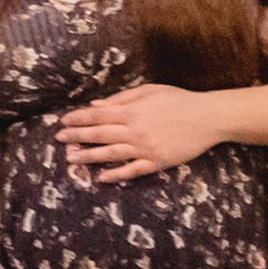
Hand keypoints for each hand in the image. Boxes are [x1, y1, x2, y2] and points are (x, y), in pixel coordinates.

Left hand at [56, 81, 237, 182]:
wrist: (209, 118)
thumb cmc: (179, 100)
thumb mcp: (149, 91)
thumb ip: (121, 99)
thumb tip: (96, 105)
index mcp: (132, 111)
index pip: (97, 115)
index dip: (78, 119)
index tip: (63, 122)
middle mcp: (135, 131)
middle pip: (99, 134)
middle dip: (76, 137)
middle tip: (59, 140)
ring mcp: (145, 148)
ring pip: (110, 154)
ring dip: (89, 156)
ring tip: (71, 159)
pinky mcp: (157, 162)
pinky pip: (132, 170)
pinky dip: (116, 174)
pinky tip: (101, 177)